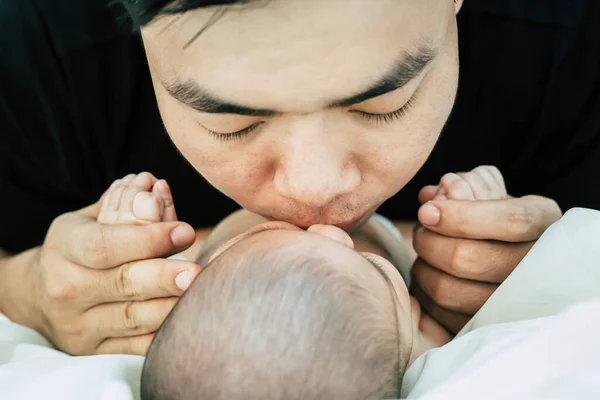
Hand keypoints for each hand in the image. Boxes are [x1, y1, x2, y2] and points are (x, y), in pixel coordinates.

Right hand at [7, 173, 200, 354]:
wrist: (36, 295)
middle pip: (122, 283)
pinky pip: (135, 346)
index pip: (106, 245)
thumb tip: (158, 186)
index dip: (147, 239)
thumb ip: (123, 206)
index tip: (185, 232)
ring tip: (198, 295)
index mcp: (64, 247)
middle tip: (195, 273)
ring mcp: (78, 324)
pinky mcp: (92, 350)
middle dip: (163, 278)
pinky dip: (163, 334)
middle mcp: (67, 288)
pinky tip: (186, 320)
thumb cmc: (76, 249)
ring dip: (170, 307)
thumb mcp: (87, 221)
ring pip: (132, 318)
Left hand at [410, 166, 561, 332]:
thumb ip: (461, 186)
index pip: (510, 220)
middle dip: (430, 242)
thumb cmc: (489, 214)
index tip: (426, 211)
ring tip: (423, 255)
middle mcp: (539, 265)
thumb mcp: (485, 190)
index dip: (461, 216)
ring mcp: (517, 303)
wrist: (503, 253)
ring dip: (423, 269)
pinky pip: (442, 316)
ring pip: (450, 290)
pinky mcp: (490, 325)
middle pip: (470, 258)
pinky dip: (424, 296)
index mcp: (545, 221)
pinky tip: (428, 277)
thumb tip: (429, 196)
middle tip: (420, 231)